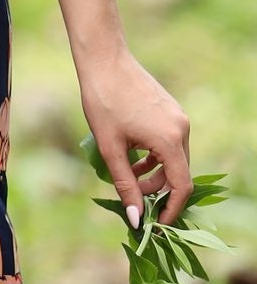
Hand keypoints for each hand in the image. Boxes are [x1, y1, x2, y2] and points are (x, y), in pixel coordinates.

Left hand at [79, 47, 191, 227]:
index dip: (171, 208)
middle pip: (178, 172)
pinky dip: (154, 154)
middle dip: (158, 189)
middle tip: (133, 196)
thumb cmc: (103, 102)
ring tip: (127, 174)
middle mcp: (181, 128)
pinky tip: (132, 155)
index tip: (156, 222)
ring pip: (173, 157)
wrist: (104, 60)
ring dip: (154, 172)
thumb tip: (135, 218)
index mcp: (169, 139)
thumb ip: (125, 184)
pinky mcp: (170, 110)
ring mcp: (178, 117)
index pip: (181, 186)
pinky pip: (168, 141)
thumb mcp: (111, 148)